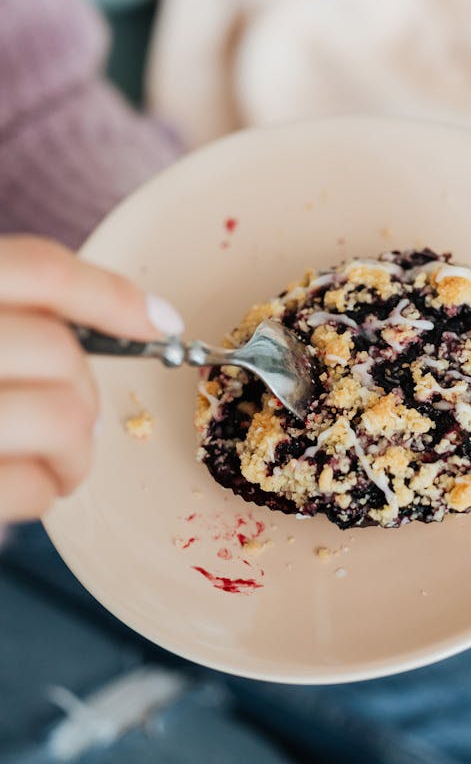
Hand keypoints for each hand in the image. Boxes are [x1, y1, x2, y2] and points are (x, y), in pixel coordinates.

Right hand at [0, 236, 183, 522]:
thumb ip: (8, 320)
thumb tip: (136, 326)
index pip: (37, 270)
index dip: (112, 295)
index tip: (162, 324)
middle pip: (59, 352)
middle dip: (85, 392)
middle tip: (73, 416)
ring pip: (64, 421)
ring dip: (77, 452)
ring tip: (57, 460)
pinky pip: (33, 486)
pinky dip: (43, 493)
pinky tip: (23, 488)